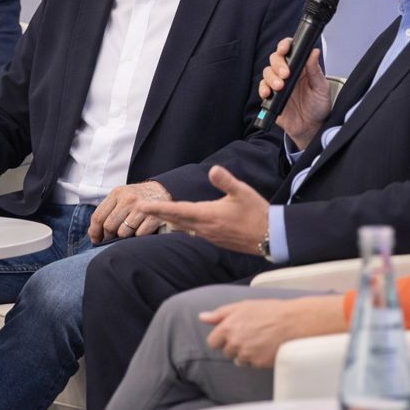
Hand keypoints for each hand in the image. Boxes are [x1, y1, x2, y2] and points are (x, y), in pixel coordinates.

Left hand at [89, 180, 172, 243]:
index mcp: (117, 193)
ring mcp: (142, 208)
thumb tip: (93, 234)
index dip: (94, 232)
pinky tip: (142, 227)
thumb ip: (107, 211)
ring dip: (125, 236)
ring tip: (130, 229)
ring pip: (123, 233)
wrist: (163, 191)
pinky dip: (139, 235)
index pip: (98, 217)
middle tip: (112, 238)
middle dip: (109, 236)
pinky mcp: (154, 217)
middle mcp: (128, 199)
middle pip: (109, 226)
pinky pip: (139, 235)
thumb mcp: (121, 196)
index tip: (95, 240)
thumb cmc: (138, 197)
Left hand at [138, 165, 268, 253]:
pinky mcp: (216, 240)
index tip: (141, 206)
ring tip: (156, 215)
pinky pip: (193, 232)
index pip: (177, 211)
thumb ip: (226, 181)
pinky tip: (181, 224)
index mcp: (208, 215)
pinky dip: (182, 227)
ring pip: (183, 227)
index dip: (158, 209)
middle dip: (157, 214)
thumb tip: (213, 169)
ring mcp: (210, 236)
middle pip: (175, 220)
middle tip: (139, 209)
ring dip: (169, 221)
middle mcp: (205, 228)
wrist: (270, 237)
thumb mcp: (242, 192)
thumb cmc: (257, 213)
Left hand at [198, 292, 346, 367]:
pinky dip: (257, 358)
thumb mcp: (243, 306)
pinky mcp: (257, 363)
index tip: (233, 334)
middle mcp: (234, 342)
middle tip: (251, 335)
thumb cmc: (269, 311)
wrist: (294, 322)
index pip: (212, 342)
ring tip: (260, 341)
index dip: (222, 339)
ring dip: (245, 353)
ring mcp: (246, 354)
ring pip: (238, 359)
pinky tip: (266, 348)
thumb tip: (201, 317)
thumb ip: (219, 314)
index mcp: (228, 327)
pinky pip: (251, 364)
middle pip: (226, 352)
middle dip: (235, 346)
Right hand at [259, 41, 330, 149]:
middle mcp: (288, 74)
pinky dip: (263, 89)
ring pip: (267, 72)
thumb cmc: (318, 108)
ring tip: (280, 86)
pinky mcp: (271, 97)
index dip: (285, 46)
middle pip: (275, 59)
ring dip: (271, 77)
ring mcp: (279, 85)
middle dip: (278, 64)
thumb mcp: (322, 88)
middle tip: (285, 74)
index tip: (285, 48)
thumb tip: (314, 52)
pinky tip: (268, 93)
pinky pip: (262, 88)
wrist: (311, 128)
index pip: (290, 51)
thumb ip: (315, 71)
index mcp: (301, 68)